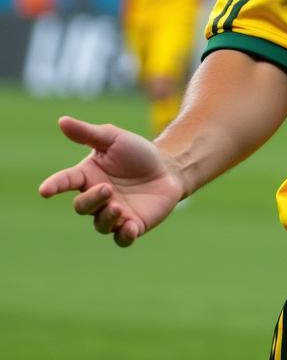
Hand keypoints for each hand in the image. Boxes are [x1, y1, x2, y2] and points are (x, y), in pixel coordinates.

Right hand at [38, 117, 184, 246]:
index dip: (54, 185)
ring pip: (101, 224)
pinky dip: (124, 236)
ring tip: (118, 207)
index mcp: (88, 176)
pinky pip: (122, 239)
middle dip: (92, 200)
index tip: (45, 190)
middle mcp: (97, 198)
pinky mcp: (132, 226)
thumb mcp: (114, 138)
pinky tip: (130, 227)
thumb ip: (88, 133)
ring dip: (107, 218)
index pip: (65, 181)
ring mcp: (113, 214)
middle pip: (82, 206)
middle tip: (107, 189)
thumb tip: (61, 120)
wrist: (169, 169)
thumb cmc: (138, 153)